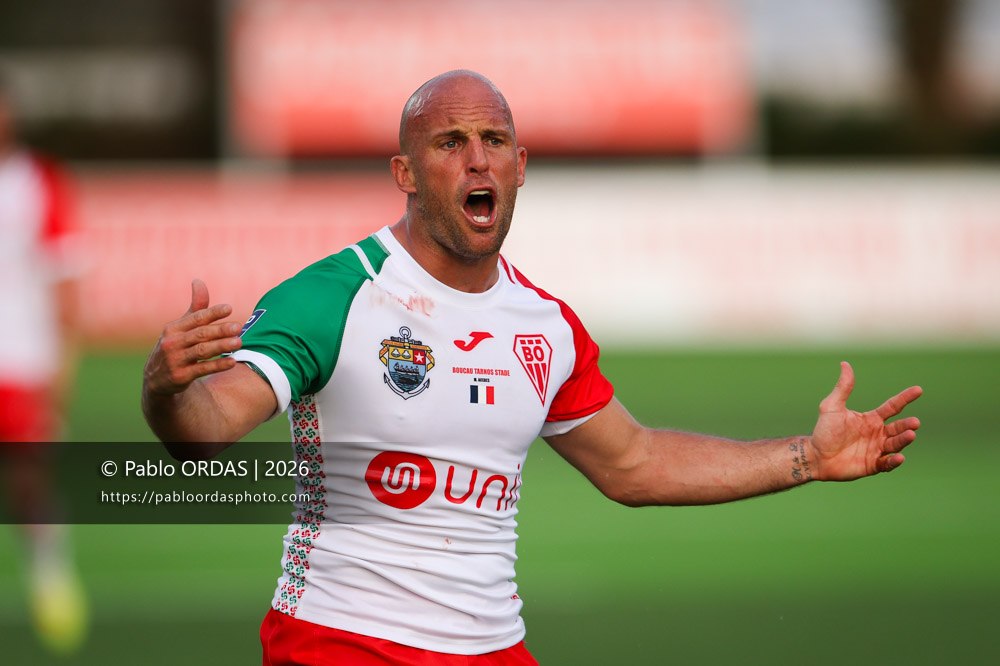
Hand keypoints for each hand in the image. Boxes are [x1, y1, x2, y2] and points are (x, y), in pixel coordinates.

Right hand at [143, 279, 243, 395]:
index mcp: (173, 329)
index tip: (229, 308)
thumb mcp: (181, 328)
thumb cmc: (176, 347)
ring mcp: (175, 360)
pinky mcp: (180, 377)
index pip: (195, 318)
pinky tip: (233, 361)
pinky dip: (218, 365)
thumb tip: (198, 281)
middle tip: (239, 327)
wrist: (158, 380)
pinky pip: (202, 370)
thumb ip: (195, 308)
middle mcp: (172, 343)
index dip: (212, 313)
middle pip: (200, 334)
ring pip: (202, 351)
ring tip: (239, 342)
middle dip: (220, 330)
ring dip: (221, 346)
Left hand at [809, 362, 921, 480]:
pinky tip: (899, 457)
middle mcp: (877, 434)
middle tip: (915, 422)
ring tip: (911, 434)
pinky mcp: (873, 465)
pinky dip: (894, 461)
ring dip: (904, 440)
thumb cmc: (823, 431)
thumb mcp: (832, 407)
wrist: (815, 456)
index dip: (905, 398)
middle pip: (898, 427)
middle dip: (907, 425)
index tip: (918, 389)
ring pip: (895, 444)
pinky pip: (887, 463)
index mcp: (871, 419)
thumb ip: (842, 388)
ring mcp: (876, 450)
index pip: (893, 407)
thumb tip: (845, 364)